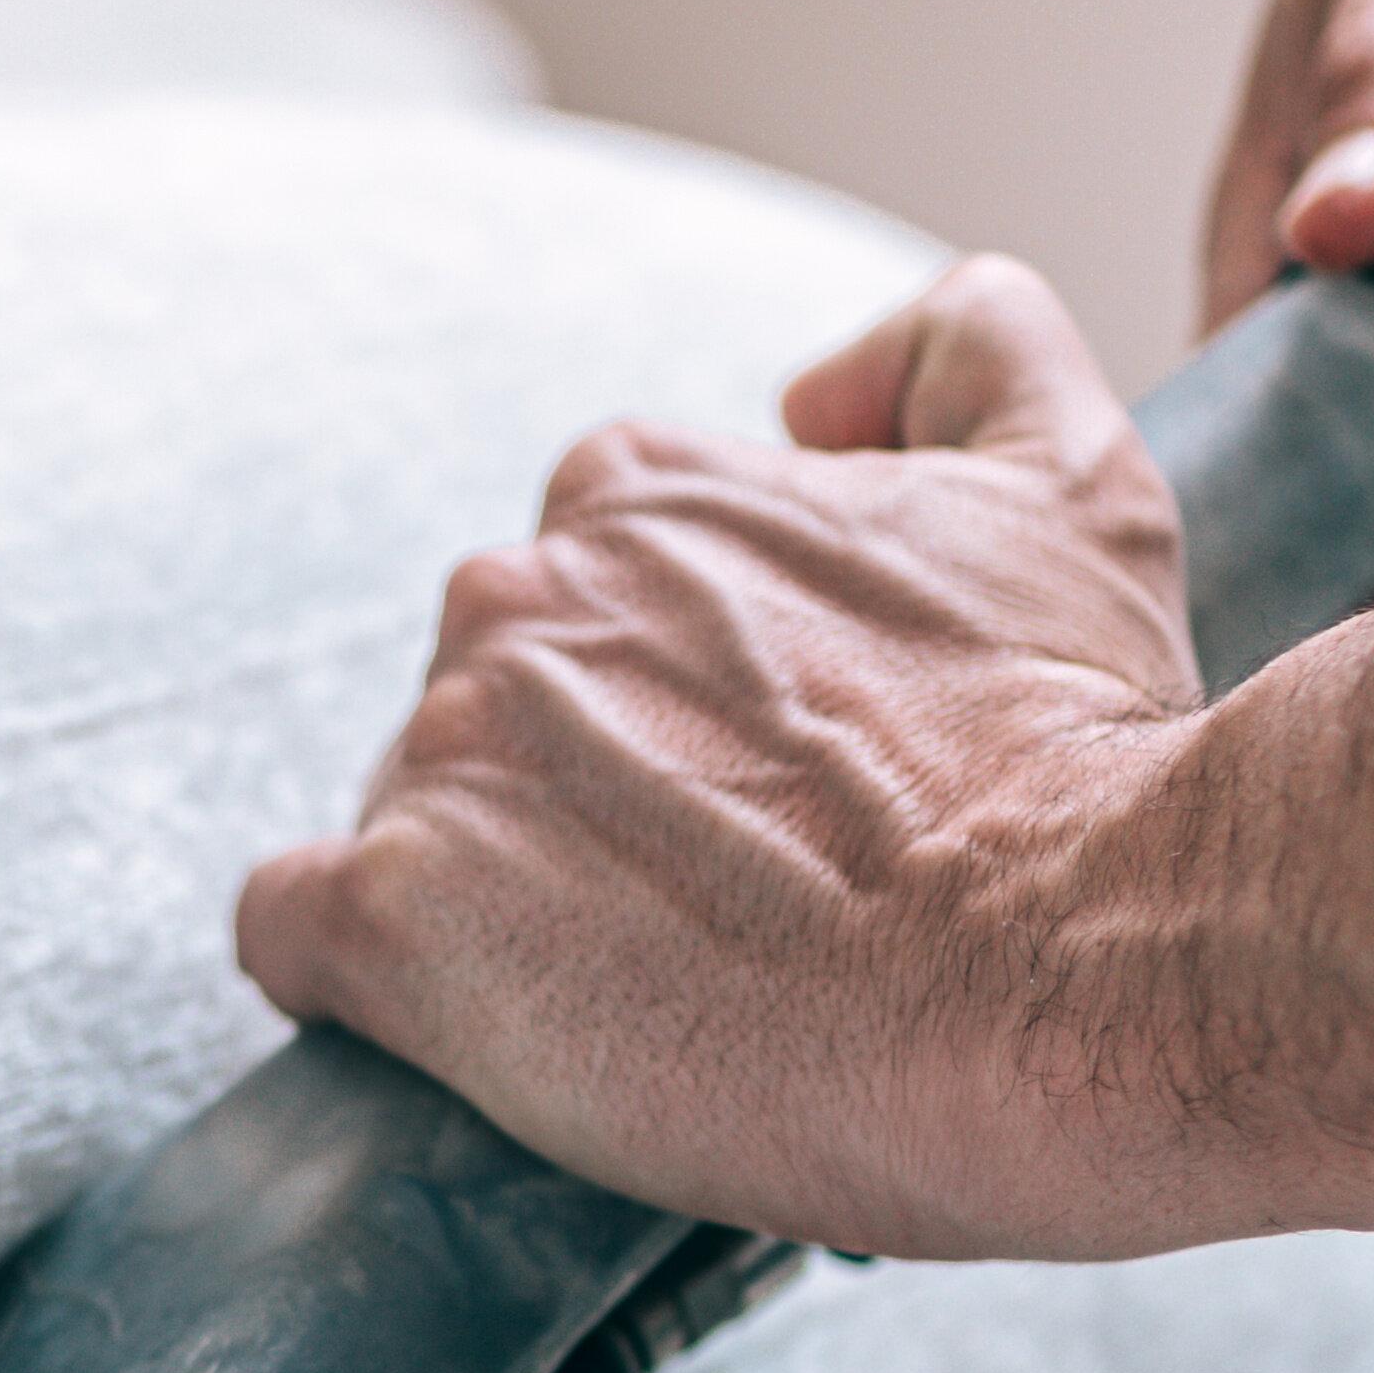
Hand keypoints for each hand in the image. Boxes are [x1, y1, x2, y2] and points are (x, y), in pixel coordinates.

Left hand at [233, 259, 1223, 1259]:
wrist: (1076, 958)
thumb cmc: (1081, 753)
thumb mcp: (1075, 484)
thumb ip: (970, 352)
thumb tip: (820, 386)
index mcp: (638, 491)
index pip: (581, 588)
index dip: (661, 703)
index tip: (755, 791)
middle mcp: (515, 591)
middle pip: (489, 705)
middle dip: (580, 795)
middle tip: (722, 906)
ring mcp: (442, 750)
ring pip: (411, 818)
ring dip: (500, 894)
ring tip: (655, 985)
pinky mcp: (398, 916)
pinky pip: (292, 935)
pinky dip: (360, 975)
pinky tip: (476, 1021)